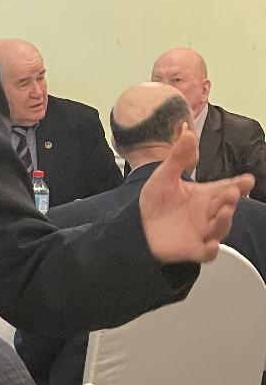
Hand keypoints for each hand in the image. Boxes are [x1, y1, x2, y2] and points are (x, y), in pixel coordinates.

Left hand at [139, 126, 253, 263]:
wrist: (137, 226)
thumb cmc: (155, 202)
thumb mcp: (164, 176)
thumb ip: (178, 156)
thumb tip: (187, 132)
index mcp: (204, 195)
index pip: (226, 187)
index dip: (239, 185)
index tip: (246, 180)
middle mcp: (207, 213)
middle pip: (226, 206)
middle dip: (231, 199)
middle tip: (231, 192)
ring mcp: (202, 232)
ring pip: (220, 228)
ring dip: (224, 220)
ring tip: (223, 210)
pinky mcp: (192, 248)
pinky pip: (206, 252)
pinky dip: (211, 250)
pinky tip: (211, 244)